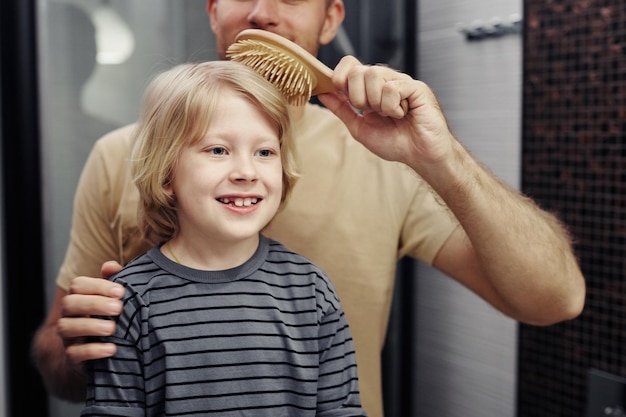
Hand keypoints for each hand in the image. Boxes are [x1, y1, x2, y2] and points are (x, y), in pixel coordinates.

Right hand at [58, 261, 123, 364]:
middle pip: (69, 303)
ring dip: (90, 326)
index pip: (78, 285)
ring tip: (112, 328)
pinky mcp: (71, 357)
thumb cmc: (108, 317)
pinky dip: (93, 351)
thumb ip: (112, 281)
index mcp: (78, 297)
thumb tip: (111, 266)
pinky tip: (111, 349)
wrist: (98, 353)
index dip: (98, 286)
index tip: (120, 291)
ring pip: (66, 327)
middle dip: (94, 304)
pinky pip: (74, 354)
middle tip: (119, 308)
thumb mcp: (112, 298)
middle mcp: (68, 315)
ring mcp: (68, 336)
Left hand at [318, 55, 455, 173]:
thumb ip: (341, 109)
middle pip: (357, 70)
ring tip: (390, 115)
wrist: (420, 155)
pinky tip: (403, 114)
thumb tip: (321, 93)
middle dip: (358, 97)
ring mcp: (400, 81)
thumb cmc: (396, 142)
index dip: (340, 79)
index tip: (346, 100)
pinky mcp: (415, 87)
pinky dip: (392, 106)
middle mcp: (384, 80)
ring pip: (374, 74)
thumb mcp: (360, 127)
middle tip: (373, 112)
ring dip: (376, 102)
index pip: (349, 64)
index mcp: (370, 87)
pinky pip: (392, 87)